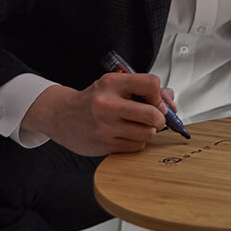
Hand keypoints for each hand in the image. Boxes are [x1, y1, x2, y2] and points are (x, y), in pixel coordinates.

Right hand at [21, 72, 177, 155]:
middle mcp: (108, 104)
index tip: (154, 101)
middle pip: (154, 115)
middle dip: (160, 119)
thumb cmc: (93, 100)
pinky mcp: (104, 144)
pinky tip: (126, 135)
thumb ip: (144, 90)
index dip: (158, 95)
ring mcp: (105, 126)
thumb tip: (170, 101)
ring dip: (148, 132)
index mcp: (113, 83)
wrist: (60, 116)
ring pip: (148, 134)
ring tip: (138, 127)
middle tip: (154, 119)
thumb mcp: (115, 86)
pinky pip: (136, 146)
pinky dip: (137, 142)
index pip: (151, 84)